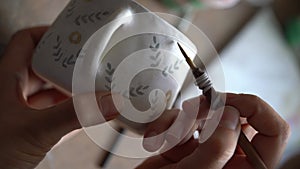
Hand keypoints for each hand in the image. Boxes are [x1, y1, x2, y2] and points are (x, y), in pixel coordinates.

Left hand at [0, 27, 118, 168]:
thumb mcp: (36, 129)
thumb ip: (74, 115)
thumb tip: (108, 101)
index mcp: (7, 80)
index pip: (27, 42)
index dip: (49, 34)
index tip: (74, 37)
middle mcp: (14, 92)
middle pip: (44, 66)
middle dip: (68, 65)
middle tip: (91, 64)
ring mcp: (23, 111)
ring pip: (50, 91)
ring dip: (72, 90)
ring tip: (93, 87)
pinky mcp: (31, 130)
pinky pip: (55, 113)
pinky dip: (71, 112)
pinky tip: (86, 114)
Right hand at [139, 94, 289, 168]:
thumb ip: (217, 149)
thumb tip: (230, 114)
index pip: (273, 131)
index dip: (253, 109)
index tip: (226, 103)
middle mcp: (231, 157)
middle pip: (238, 115)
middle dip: (210, 109)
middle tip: (193, 110)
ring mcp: (209, 147)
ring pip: (209, 113)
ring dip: (183, 119)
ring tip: (168, 137)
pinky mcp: (189, 141)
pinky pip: (184, 118)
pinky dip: (168, 123)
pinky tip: (159, 137)